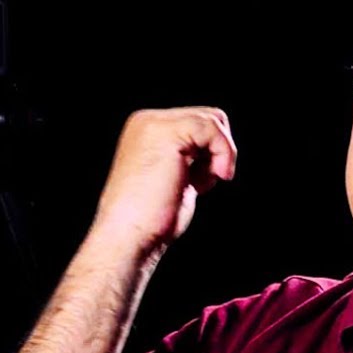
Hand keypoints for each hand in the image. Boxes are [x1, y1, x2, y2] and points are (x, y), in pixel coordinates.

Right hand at [91, 107, 237, 248]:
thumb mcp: (175, 179)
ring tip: (205, 184)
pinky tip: (210, 180)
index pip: (197, 122)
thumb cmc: (151, 220)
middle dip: (218, 150)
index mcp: (146, 130)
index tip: (201, 183)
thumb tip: (220, 153)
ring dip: (222, 154)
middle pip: (208, 116)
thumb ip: (190, 159)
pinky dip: (223, 152)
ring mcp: (154, 124)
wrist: (129, 237)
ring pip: (212, 119)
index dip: (211, 152)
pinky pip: (212, 128)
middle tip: (205, 183)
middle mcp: (147, 121)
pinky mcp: (166, 134)